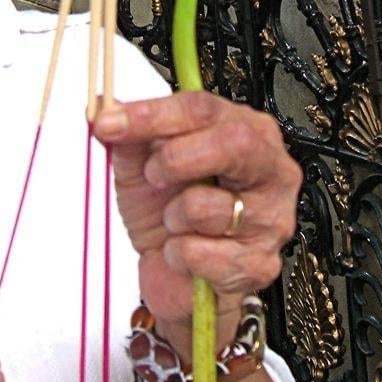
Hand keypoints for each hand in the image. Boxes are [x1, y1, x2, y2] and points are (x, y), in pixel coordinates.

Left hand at [94, 93, 300, 350]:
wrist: (175, 272)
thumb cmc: (168, 212)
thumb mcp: (142, 166)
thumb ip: (131, 136)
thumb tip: (110, 114)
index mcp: (246, 132)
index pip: (204, 109)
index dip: (153, 115)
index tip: (111, 123)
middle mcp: (270, 170)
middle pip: (234, 143)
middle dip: (177, 159)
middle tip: (152, 175)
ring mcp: (272, 218)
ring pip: (211, 206)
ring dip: (173, 217)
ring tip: (176, 223)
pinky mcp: (261, 263)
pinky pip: (203, 254)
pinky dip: (179, 255)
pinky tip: (184, 253)